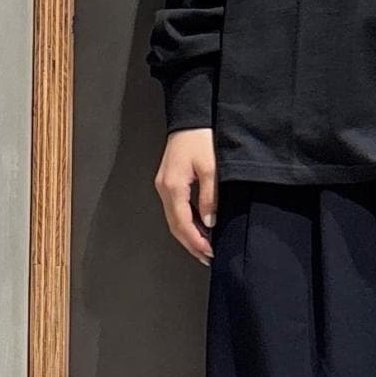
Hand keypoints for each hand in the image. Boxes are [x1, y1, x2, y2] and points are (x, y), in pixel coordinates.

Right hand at [155, 127, 217, 263]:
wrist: (190, 119)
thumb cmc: (200, 139)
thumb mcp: (211, 168)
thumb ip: (209, 197)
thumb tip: (209, 222)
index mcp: (173, 186)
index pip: (182, 223)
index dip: (196, 241)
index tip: (209, 252)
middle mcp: (164, 188)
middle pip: (174, 225)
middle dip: (191, 244)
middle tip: (207, 257)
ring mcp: (164, 185)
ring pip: (173, 219)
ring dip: (188, 235)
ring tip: (204, 248)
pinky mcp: (168, 182)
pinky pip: (175, 209)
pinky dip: (186, 222)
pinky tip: (198, 228)